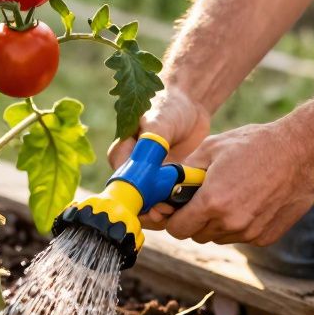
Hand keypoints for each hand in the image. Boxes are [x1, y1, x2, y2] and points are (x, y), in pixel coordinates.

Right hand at [109, 88, 210, 228]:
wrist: (190, 102)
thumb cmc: (168, 105)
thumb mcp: (158, 121)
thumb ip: (150, 143)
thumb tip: (144, 166)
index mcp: (123, 154)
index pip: (123, 181)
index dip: (134, 196)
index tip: (149, 204)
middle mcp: (134, 168)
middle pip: (137, 197)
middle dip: (149, 208)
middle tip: (164, 212)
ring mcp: (153, 175)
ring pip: (154, 201)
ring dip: (165, 209)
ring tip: (177, 211)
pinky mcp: (170, 179)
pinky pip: (171, 197)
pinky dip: (178, 203)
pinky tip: (189, 205)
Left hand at [160, 122, 313, 245]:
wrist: (302, 153)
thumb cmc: (255, 145)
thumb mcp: (211, 148)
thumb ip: (184, 171)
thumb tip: (165, 185)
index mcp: (213, 202)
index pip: (177, 229)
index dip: (172, 218)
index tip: (175, 208)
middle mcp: (230, 223)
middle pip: (195, 235)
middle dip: (193, 219)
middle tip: (202, 198)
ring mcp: (249, 233)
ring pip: (217, 237)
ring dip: (215, 223)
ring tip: (228, 195)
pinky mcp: (265, 237)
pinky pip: (239, 236)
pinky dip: (237, 224)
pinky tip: (248, 201)